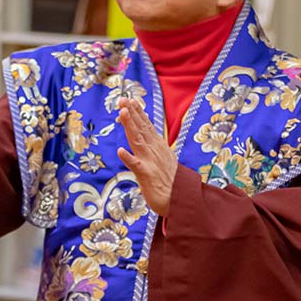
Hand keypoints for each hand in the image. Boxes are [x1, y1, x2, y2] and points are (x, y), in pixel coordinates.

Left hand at [117, 98, 177, 215]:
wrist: (180, 200)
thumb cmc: (171, 182)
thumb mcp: (164, 160)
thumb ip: (155, 148)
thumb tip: (149, 138)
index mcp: (157, 147)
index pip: (146, 126)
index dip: (138, 112)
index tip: (130, 100)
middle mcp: (154, 150)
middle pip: (140, 128)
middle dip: (131, 113)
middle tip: (123, 99)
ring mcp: (150, 161)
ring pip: (137, 140)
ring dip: (130, 126)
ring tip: (123, 113)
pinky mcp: (146, 175)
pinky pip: (135, 165)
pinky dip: (128, 158)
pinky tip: (120, 151)